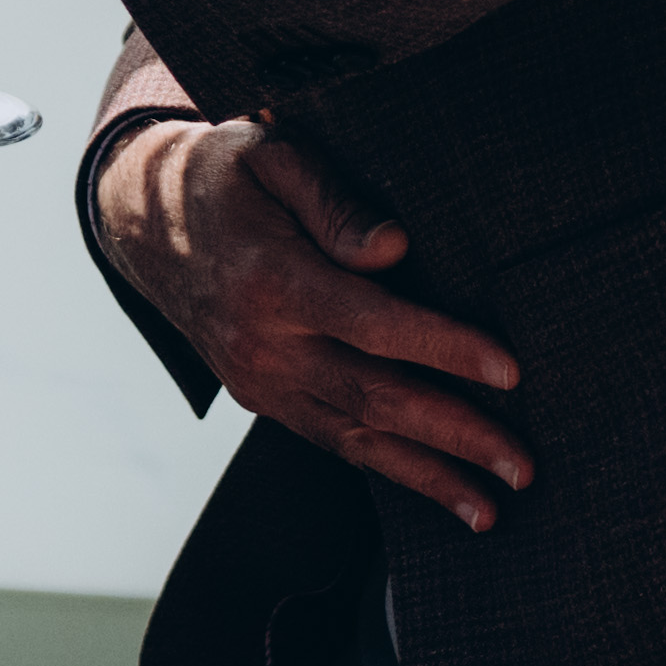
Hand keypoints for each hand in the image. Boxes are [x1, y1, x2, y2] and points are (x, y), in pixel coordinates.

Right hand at [97, 119, 530, 532]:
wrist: (143, 221)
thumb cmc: (225, 176)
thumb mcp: (273, 156)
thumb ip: (334, 201)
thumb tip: (395, 248)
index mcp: (274, 280)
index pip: (374, 324)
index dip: (445, 349)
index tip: (509, 371)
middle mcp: (266, 343)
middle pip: (374, 397)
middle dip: (456, 435)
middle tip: (522, 465)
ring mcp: (261, 381)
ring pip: (356, 438)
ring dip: (429, 476)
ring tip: (491, 510)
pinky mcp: (263, 399)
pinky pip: (334, 440)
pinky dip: (389, 469)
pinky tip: (438, 490)